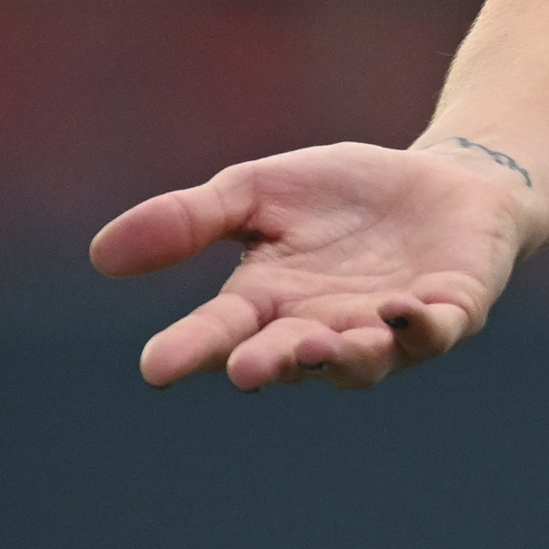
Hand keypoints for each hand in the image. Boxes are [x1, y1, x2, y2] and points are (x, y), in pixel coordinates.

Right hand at [90, 139, 540, 391]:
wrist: (443, 180)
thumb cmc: (343, 195)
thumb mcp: (256, 192)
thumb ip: (189, 220)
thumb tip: (100, 255)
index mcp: (271, 304)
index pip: (222, 332)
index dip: (191, 350)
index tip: (156, 368)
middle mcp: (325, 329)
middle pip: (292, 358)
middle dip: (271, 364)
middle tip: (247, 368)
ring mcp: (388, 330)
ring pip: (363, 362)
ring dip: (346, 356)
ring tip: (327, 343)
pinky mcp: (449, 314)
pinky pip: (434, 333)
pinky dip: (418, 327)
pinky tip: (400, 309)